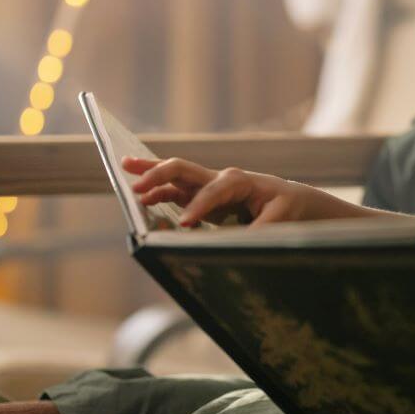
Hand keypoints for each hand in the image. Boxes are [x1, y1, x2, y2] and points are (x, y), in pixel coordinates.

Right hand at [121, 156, 315, 226]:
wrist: (289, 200)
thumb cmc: (286, 206)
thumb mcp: (279, 219)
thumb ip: (258, 230)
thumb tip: (236, 245)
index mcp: (238, 181)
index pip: (212, 191)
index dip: (198, 207)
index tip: (184, 225)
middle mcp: (219, 178)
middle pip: (183, 168)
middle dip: (158, 173)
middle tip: (136, 184)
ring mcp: (208, 185)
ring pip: (174, 175)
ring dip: (150, 175)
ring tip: (125, 172)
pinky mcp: (203, 196)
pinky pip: (176, 191)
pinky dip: (158, 192)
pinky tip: (142, 197)